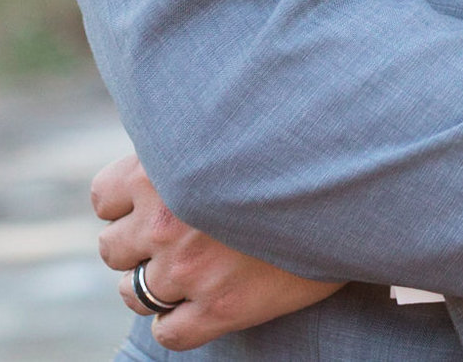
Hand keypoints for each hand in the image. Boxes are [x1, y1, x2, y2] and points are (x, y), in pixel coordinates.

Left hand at [93, 154, 347, 349]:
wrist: (359, 190)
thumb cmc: (301, 150)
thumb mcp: (234, 130)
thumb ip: (193, 142)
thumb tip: (171, 139)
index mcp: (162, 169)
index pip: (103, 197)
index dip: (126, 203)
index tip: (152, 203)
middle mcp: (166, 220)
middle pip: (112, 248)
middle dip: (138, 246)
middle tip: (173, 240)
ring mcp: (190, 269)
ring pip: (132, 294)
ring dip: (152, 286)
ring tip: (184, 275)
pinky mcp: (221, 309)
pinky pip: (167, 333)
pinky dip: (175, 324)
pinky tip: (196, 308)